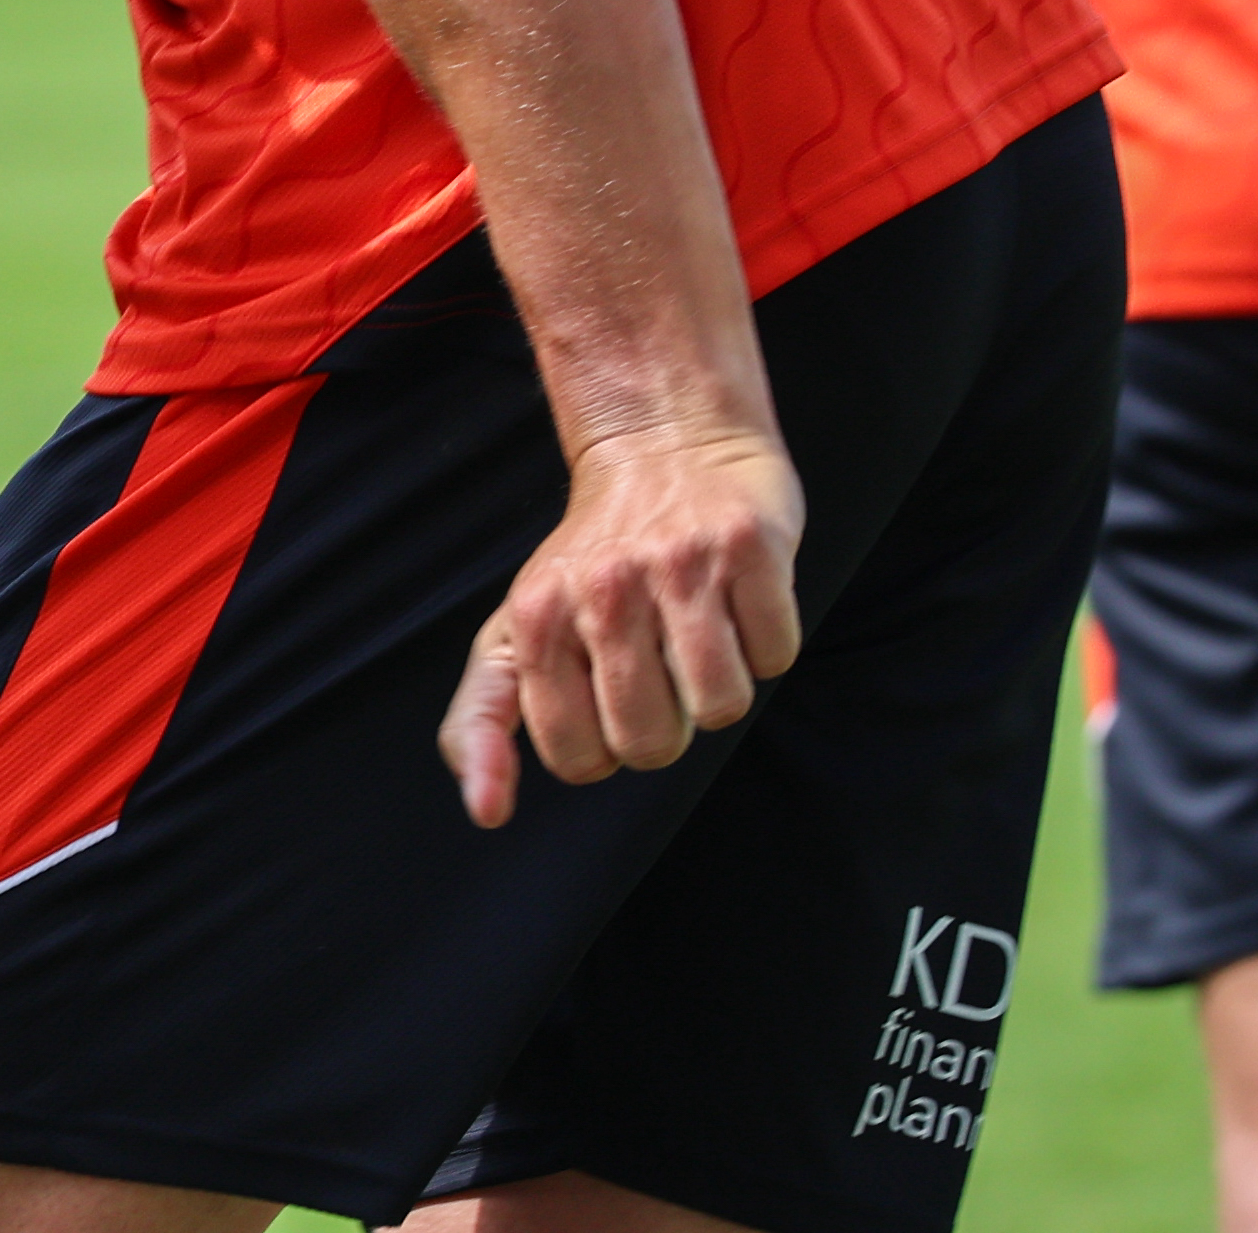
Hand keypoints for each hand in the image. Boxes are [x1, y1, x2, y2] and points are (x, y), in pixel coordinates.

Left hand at [439, 414, 805, 825]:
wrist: (666, 445)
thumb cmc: (589, 559)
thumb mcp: (512, 631)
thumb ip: (481, 720)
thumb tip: (485, 811)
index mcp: (538, 618)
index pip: (577, 758)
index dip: (603, 747)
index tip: (605, 694)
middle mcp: (603, 590)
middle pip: (652, 744)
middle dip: (664, 725)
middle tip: (656, 661)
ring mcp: (679, 566)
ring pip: (721, 708)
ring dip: (719, 686)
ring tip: (696, 631)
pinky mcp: (750, 547)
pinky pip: (777, 656)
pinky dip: (765, 641)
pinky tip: (735, 598)